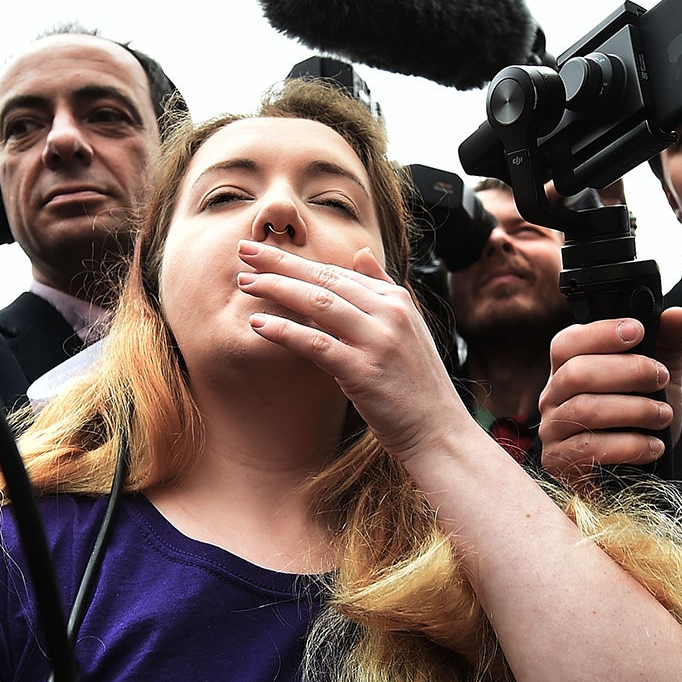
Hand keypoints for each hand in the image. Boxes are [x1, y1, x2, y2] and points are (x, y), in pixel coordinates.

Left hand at [238, 239, 471, 465]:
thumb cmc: (416, 384)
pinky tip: (258, 325)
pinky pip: (317, 344)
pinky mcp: (364, 371)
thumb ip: (382, 288)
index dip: (297, 260)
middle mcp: (389, 313)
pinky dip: (285, 331)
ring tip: (244, 283)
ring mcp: (378, 340)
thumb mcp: (407, 328)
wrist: (438, 430)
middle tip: (243, 251)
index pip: (338, 271)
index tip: (263, 252)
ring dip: (277, 289)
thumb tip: (361, 252)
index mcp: (397, 299)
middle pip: (324, 278)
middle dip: (279, 263)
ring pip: (318, 303)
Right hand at [537, 309, 681, 477]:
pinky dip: (628, 445)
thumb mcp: (660, 379)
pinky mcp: (559, 461)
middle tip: (660, 378)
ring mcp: (552, 429)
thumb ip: (668, 345)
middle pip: (576, 373)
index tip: (638, 331)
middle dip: (626, 372)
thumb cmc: (641, 420)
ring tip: (663, 415)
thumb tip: (678, 315)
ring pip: (584, 410)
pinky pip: (589, 448)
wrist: (639, 471)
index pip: (568, 342)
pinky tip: (653, 445)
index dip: (600, 333)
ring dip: (633, 410)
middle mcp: (553, 395)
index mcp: (569, 368)